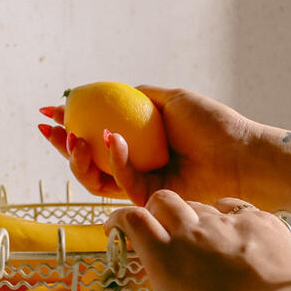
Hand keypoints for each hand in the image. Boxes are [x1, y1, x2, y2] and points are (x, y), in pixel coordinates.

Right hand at [39, 86, 264, 205]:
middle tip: (49, 128)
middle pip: (88, 159)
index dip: (71, 124)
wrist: (241, 157)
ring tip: (75, 136)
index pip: (97, 133)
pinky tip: (113, 138)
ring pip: (95, 178)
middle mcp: (138, 163)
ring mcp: (142, 183)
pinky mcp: (149, 200)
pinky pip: (121, 182)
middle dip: (62, 145)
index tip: (50, 111)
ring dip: (78, 157)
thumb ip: (140, 96)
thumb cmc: (214, 126)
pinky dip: (114, 159)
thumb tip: (108, 90)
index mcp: (141, 140)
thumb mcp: (172, 99)